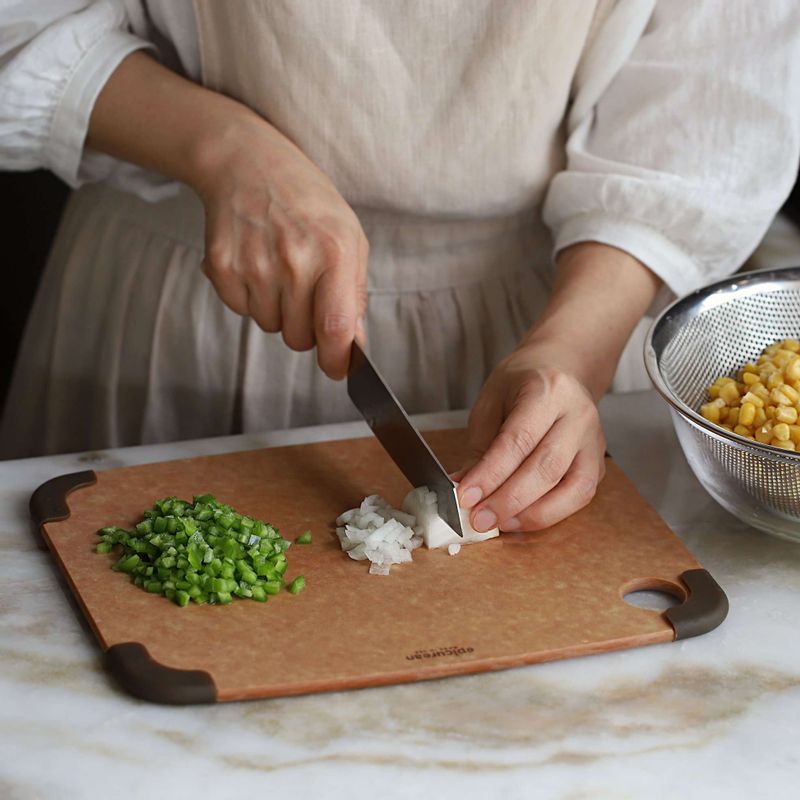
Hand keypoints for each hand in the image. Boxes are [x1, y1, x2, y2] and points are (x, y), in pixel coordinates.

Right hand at [87, 51, 368, 379]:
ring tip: (280, 268)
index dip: (337, 360)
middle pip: (300, 339)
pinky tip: (256, 262)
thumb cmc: (308, 202)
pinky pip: (241, 311)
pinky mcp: (222, 268)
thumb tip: (353, 344)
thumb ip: (354, 295)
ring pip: (270, 327)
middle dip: (307, 328)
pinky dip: (250, 297)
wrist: (248, 163)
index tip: (338, 368)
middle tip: (305, 290)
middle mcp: (294, 261)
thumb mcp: (349, 237)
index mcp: (335, 253)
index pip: (335, 328)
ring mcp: (254, 265)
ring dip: (278, 310)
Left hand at [454, 344, 605, 531]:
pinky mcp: (598, 463)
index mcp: (548, 391)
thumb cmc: (521, 384)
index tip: (465, 497)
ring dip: (532, 514)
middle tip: (478, 520)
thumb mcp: (491, 402)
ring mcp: (594, 441)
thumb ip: (480, 447)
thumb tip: (465, 490)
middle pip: (547, 467)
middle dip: (508, 500)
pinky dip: (549, 514)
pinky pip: (579, 496)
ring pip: (572, 488)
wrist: (560, 369)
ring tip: (498, 524)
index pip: (518, 440)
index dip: (491, 474)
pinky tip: (520, 519)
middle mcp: (579, 415)